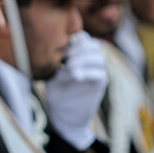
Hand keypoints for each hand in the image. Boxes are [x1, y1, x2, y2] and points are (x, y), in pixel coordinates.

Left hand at [45, 31, 108, 149]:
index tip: (63, 45)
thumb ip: (58, 62)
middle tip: (65, 58)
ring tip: (69, 67)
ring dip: (83, 59)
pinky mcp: (100, 85)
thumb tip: (59, 49)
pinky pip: (100, 74)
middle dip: (78, 49)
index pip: (83, 38)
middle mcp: (92, 62)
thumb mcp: (53, 74)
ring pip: (99, 58)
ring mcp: (98, 73)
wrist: (65, 115)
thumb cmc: (57, 92)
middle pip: (93, 45)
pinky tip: (75, 75)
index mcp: (81, 55)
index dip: (75, 38)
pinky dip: (88, 72)